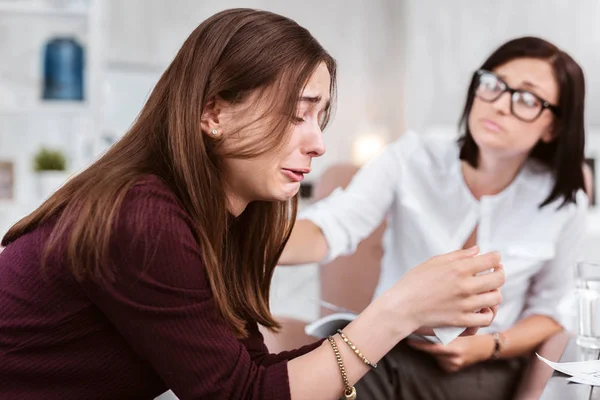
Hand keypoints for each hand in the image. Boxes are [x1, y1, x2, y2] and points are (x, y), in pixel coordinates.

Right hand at [379, 246, 503, 331]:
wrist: (402, 307)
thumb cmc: (414, 282)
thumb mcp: (434, 262)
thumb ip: (458, 255)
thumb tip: (477, 250)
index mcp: (459, 268)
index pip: (491, 260)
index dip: (496, 257)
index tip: (495, 258)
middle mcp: (465, 286)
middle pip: (498, 278)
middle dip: (500, 273)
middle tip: (496, 272)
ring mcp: (465, 304)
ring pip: (496, 298)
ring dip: (495, 292)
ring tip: (488, 291)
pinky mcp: (462, 320)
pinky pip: (486, 318)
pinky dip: (488, 313)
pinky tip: (482, 308)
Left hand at [407, 334, 494, 372]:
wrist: (483, 349)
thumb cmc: (469, 335)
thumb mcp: (458, 331)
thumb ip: (443, 330)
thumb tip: (424, 324)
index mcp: (455, 349)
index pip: (433, 348)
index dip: (419, 345)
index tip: (409, 340)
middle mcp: (453, 359)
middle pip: (431, 352)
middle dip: (422, 345)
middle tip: (412, 337)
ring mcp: (452, 366)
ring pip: (434, 356)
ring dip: (430, 349)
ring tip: (436, 341)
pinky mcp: (451, 370)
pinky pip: (438, 361)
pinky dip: (437, 355)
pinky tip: (443, 349)